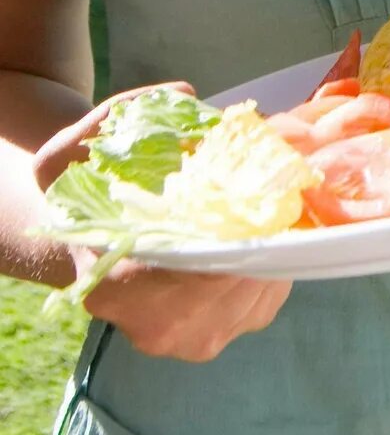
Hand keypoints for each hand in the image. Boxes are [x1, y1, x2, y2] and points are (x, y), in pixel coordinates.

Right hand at [32, 89, 286, 362]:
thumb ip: (111, 119)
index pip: (197, 271)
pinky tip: (259, 232)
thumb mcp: (68, 155)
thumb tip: (185, 95)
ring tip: (259, 211)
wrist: (97, 245)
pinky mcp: (237, 328)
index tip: (249, 195)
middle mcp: (158, 329)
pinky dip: (276, 259)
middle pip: (239, 280)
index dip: (232, 231)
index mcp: (116, 292)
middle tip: (264, 193)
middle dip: (258, 234)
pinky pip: (275, 292)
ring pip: (264, 287)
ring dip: (270, 246)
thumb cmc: (85, 199)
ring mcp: (201, 338)